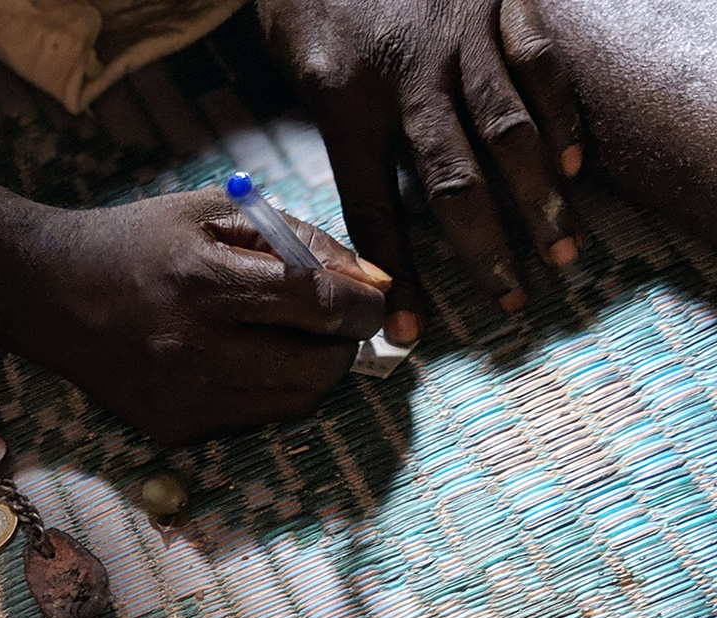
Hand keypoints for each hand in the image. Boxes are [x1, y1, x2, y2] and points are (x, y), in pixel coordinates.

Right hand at [1, 187, 389, 442]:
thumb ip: (301, 239)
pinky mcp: (174, 429)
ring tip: (280, 336)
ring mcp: (183, 397)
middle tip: (325, 319)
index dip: (365, 304)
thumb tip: (374, 282)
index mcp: (205, 281)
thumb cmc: (137, 242)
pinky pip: (256, 419)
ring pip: (297, 400)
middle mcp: (195, 349)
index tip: (369, 297)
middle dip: (342, 341)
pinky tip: (235, 360)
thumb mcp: (215, 213)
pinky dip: (267, 390)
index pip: (322, 305)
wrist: (47, 293)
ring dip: (310, 368)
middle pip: (320, 366)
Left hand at [258, 0, 582, 342]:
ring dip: (538, 199)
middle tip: (510, 300)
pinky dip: (561, 116)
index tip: (411, 329)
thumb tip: (372, 218)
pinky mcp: (497, 2)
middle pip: (455, 182)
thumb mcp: (302, 72)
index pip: (376, 206)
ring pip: (508, 132)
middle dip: (486, 249)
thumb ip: (342, 137)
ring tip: (559, 249)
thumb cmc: (311, 5)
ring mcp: (459, 38)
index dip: (398, 273)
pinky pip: (539, 65)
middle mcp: (407, 78)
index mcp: (346, 103)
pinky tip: (571, 165)